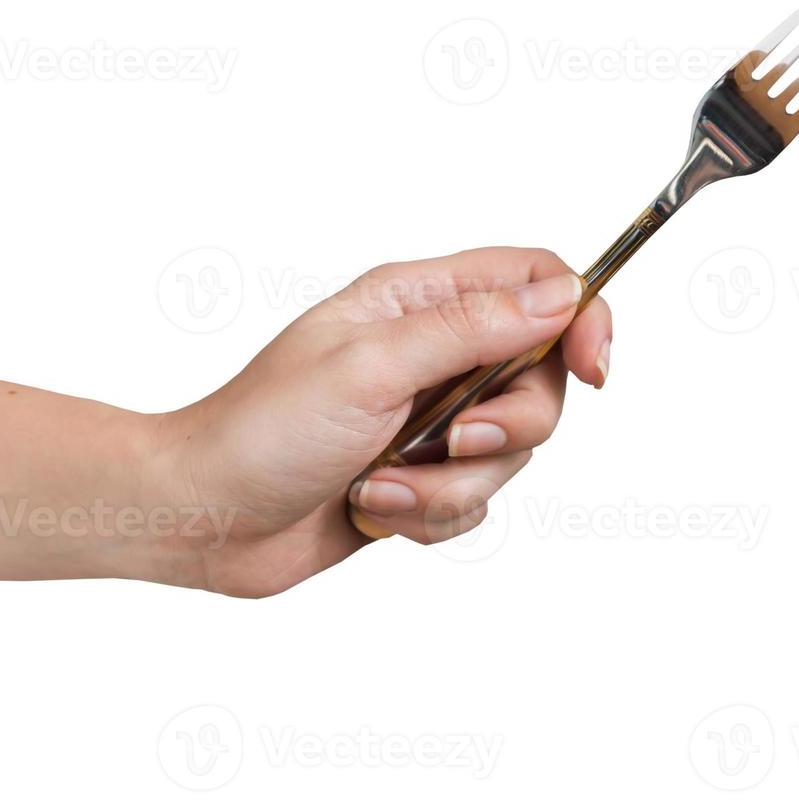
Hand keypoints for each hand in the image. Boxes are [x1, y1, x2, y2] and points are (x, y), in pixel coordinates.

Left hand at [150, 247, 612, 597]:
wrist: (203, 518)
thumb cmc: (262, 429)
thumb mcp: (371, 366)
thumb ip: (472, 329)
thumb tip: (561, 296)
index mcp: (417, 301)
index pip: (535, 282)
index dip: (580, 317)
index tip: (595, 368)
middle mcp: (433, 354)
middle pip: (540, 378)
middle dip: (506, 426)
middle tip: (452, 441)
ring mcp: (430, 418)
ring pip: (511, 452)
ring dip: (450, 485)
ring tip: (381, 483)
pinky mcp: (423, 479)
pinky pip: (476, 502)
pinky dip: (429, 515)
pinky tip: (371, 506)